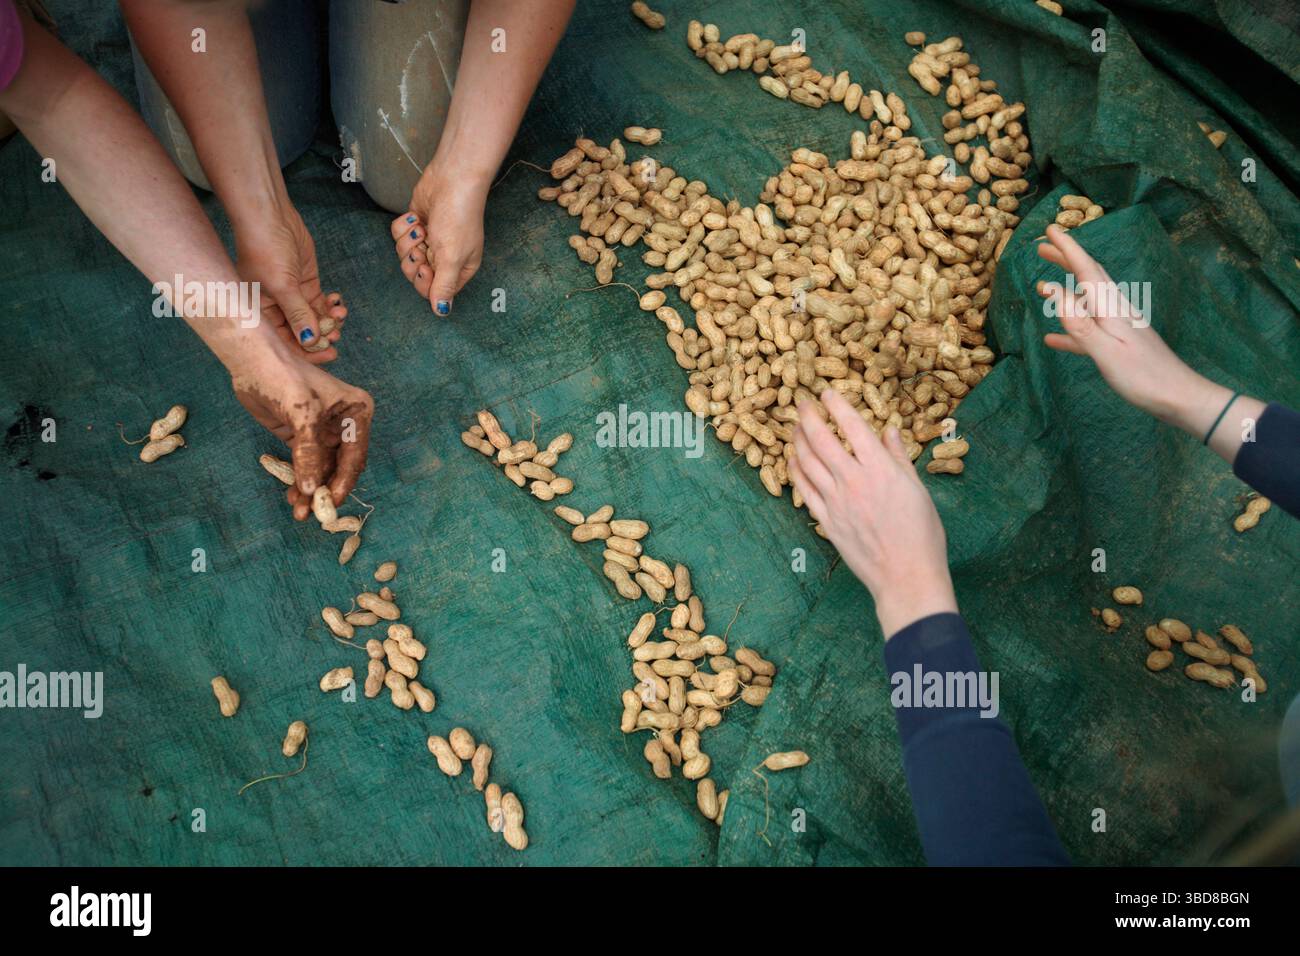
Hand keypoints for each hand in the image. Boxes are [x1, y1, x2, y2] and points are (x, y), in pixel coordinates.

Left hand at [229, 347, 373, 520]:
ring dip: (310, 490)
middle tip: (313, 514)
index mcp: (357, 412)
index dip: (343, 482)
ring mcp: (323, 432)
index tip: (328, 503)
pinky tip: (291, 497)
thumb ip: (309, 453)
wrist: (251, 360)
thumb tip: (309, 490)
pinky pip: (306, 465)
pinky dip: (299, 481)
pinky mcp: (302, 437)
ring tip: (297, 512)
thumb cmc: (284, 377)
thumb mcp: (302, 414)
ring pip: (322, 469)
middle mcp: (345, 424)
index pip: (355, 456)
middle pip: (341, 466)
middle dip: (325, 489)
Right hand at [235, 204, 347, 362]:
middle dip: (322, 335)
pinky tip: (337, 304)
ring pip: (315, 318)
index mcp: (261, 314)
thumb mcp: (281, 286)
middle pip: (303, 333)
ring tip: (340, 314)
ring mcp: (292, 295)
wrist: (270, 216)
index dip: (308, 351)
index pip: (286, 342)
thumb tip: (311, 341)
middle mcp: (276, 308)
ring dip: (330, 320)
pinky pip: (320, 303)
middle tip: (337, 334)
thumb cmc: (264, 250)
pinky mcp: (304, 282)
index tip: (330, 353)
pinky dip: (330, 306)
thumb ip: (298, 315)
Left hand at [392, 166, 486, 315]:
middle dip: (413, 259)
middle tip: (422, 245)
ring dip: (408, 240)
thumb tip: (442, 312)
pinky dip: (404, 226)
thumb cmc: (458, 218)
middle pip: (415, 274)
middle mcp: (443, 257)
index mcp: (459, 270)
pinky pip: (398, 236)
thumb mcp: (453, 257)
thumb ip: (444, 287)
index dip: (423, 280)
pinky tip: (416, 217)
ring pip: (404, 254)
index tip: (426, 265)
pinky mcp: (416, 225)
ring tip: (421, 228)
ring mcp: (429, 240)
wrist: (452, 180)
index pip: (432, 290)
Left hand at [790, 390, 957, 637]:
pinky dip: (795, 470)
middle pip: (822, 439)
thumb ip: (899, 458)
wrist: (906, 576)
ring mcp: (836, 501)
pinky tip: (792, 459)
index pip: (853, 426)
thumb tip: (889, 430)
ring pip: (807, 462)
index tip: (828, 392)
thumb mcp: (917, 490)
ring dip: (797, 440)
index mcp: (881, 469)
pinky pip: (803, 489)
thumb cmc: (921, 534)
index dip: (837, 405)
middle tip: (802, 402)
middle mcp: (854, 481)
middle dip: (808, 416)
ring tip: (795, 427)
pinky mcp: (826, 521)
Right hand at [1035, 224, 1265, 456]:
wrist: (1179, 398)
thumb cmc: (1143, 377)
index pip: (1086, 271)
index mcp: (1112, 309)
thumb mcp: (1106, 352)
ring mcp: (1118, 328)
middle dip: (1066, 260)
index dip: (1067, 250)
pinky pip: (1088, 331)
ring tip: (1043, 285)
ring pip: (1086, 301)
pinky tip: (1052, 339)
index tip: (1049, 230)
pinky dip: (1070, 329)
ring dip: (1065, 290)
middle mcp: (1115, 312)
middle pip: (1088, 278)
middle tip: (1042, 248)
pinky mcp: (1118, 346)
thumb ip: (1079, 323)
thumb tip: (1053, 292)